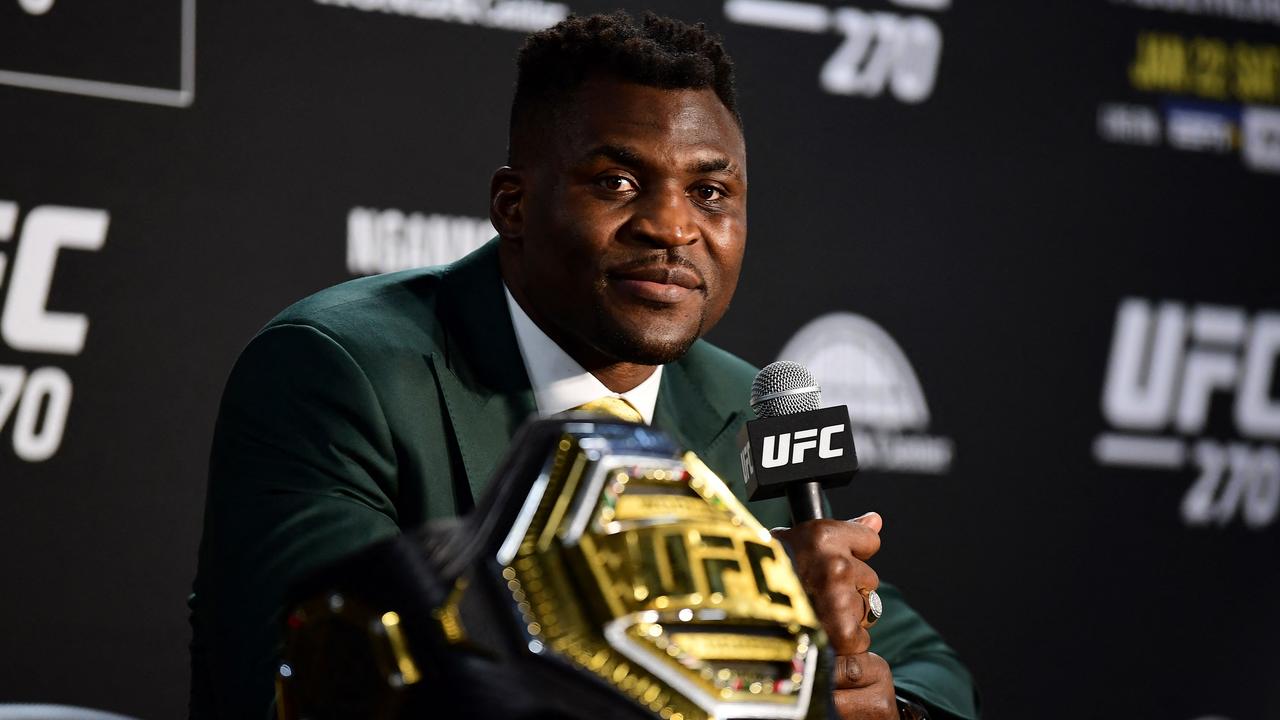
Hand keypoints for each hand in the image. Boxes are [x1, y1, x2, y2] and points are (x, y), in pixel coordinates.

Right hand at [773, 513, 896, 718]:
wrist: (739, 611)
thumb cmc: (762, 574)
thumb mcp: (798, 540)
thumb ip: (844, 531)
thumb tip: (875, 520)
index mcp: (823, 537)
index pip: (869, 540)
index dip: (851, 551)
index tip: (832, 560)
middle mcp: (836, 566)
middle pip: (869, 578)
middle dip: (849, 587)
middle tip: (815, 591)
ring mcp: (840, 601)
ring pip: (866, 609)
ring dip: (846, 614)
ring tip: (813, 612)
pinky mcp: (844, 634)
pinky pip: (860, 638)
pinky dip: (843, 641)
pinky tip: (819, 633)